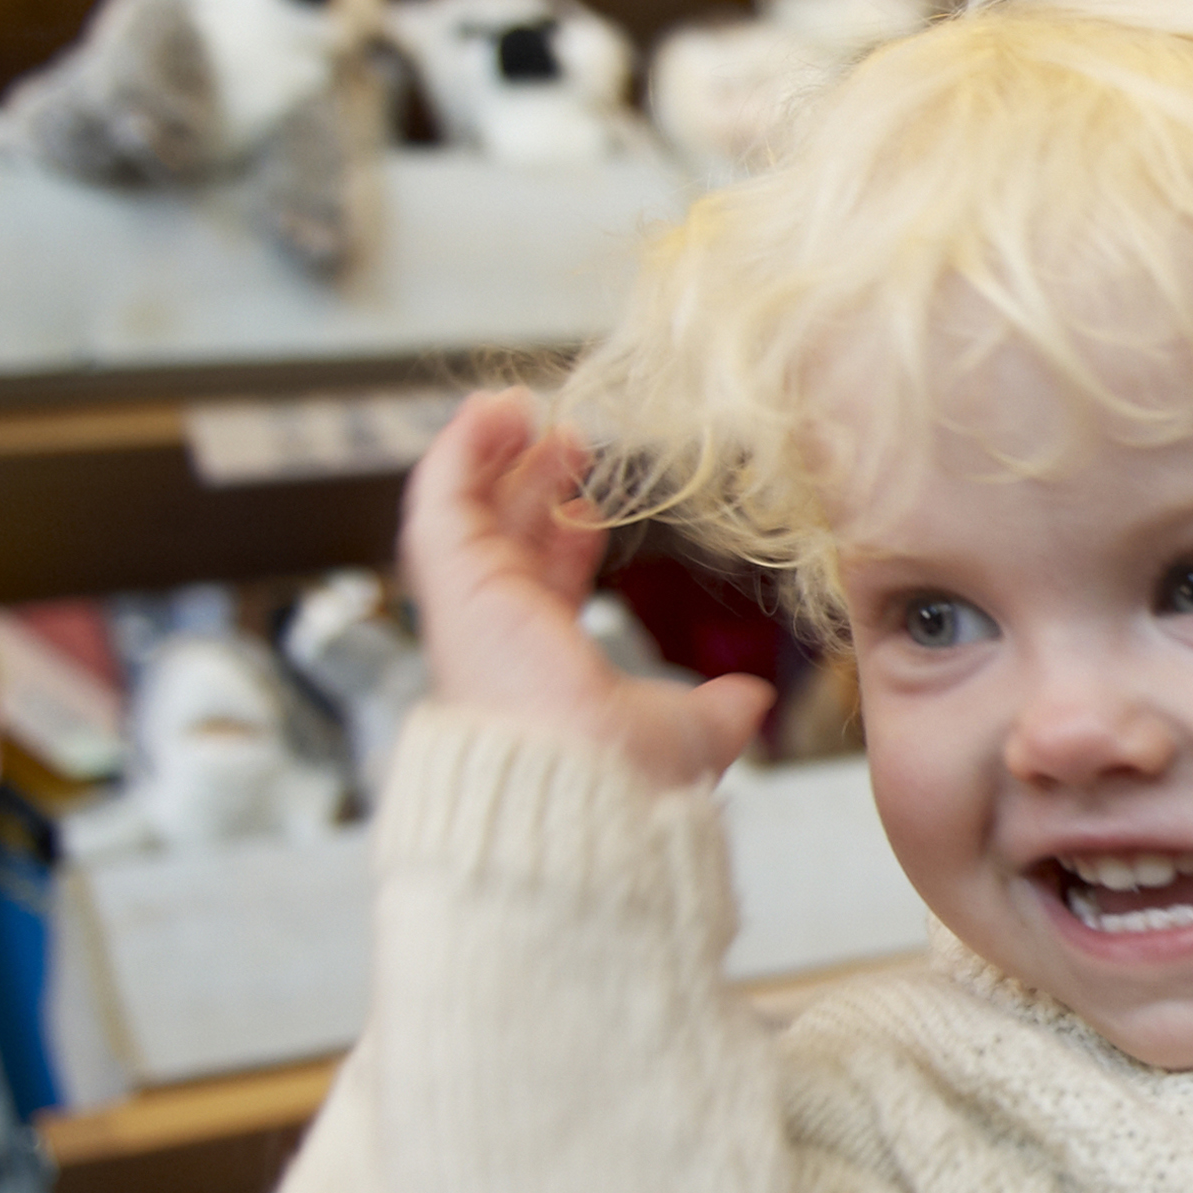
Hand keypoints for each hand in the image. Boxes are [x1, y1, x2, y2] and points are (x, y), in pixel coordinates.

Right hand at [403, 390, 773, 792]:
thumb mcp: (694, 733)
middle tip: (568, 437)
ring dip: (490, 456)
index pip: (547, 586)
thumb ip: (720, 709)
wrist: (580, 787)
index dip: (567, 538)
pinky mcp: (451, 577)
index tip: (594, 502)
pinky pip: (439, 498)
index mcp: (542, 668)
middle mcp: (496, 635)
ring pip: (464, 513)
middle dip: (532, 485)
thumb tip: (752, 697)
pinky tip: (493, 409)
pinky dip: (460, 449)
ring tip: (518, 406)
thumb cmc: (629, 777)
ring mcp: (468, 606)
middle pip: (506, 539)